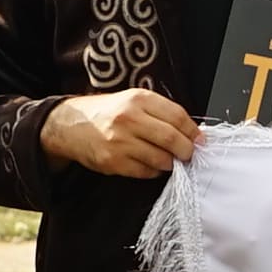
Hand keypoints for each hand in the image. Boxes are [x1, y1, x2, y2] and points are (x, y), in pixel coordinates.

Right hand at [40, 87, 199, 179]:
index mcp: (138, 99)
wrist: (71, 125)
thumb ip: (160, 112)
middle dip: (186, 150)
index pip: (177, 116)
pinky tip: (151, 164)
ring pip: (161, 159)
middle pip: (171, 139)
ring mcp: (120, 142)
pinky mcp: (114, 162)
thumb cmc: (107, 113)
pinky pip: (145, 172)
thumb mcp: (132, 101)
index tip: (200, 140)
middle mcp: (129, 119)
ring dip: (171, 163)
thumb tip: (190, 132)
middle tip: (189, 154)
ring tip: (170, 160)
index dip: (193, 131)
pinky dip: (154, 171)